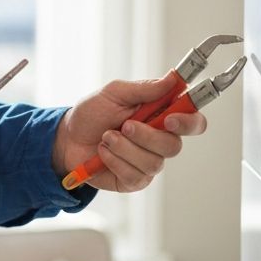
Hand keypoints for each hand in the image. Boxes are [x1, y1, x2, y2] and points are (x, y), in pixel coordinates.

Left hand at [50, 73, 206, 192]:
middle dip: (147, 136)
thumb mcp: (114, 93)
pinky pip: (135, 175)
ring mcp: (148, 162)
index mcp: (160, 116)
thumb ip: (144, 88)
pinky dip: (115, 161)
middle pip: (174, 146)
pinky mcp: (134, 180)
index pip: (192, 122)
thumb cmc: (93, 114)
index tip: (171, 119)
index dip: (189, 122)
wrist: (68, 138)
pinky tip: (103, 153)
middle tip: (124, 126)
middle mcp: (159, 141)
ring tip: (106, 137)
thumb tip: (172, 80)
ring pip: (153, 162)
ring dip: (124, 148)